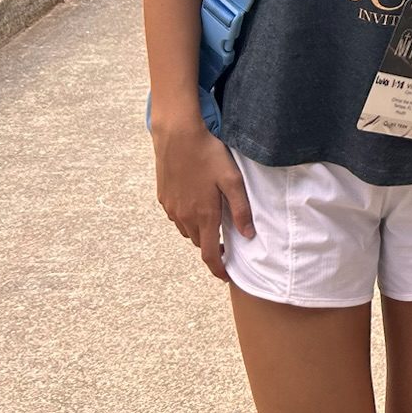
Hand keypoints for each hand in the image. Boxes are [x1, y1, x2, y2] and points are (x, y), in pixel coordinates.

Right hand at [151, 117, 252, 281]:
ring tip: (213, 219)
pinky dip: (188, 217)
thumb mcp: (232, 180)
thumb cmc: (209, 155)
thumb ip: (241, 209)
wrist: (178, 136)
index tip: (226, 276)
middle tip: (226, 241)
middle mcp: (184, 216)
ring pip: (186, 230)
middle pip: (198, 243)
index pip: (209, 254)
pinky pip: (177, 216)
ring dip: (199, 231)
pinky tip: (197, 202)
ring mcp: (171, 208)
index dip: (218, 269)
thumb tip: (247, 235)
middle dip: (211, 247)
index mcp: (204, 215)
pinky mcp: (163, 197)